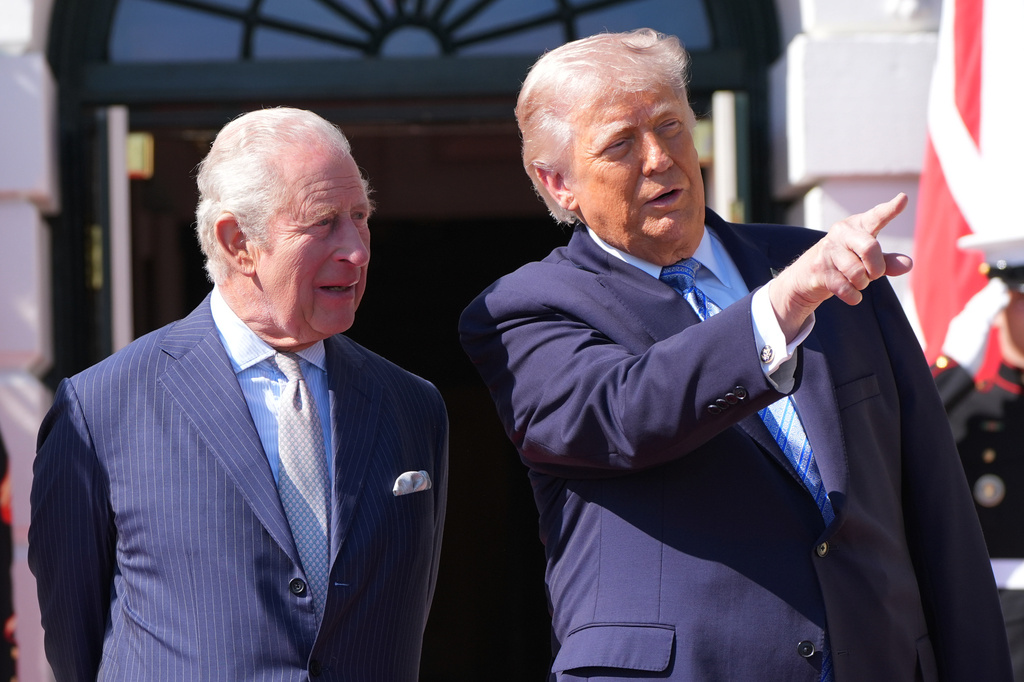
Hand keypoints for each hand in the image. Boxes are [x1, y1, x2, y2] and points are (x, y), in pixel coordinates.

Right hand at [770, 193, 911, 339]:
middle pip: (870, 248)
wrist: (807, 273)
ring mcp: (828, 251)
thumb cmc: (846, 261)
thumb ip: (889, 261)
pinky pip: (845, 288)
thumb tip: (908, 265)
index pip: (877, 216)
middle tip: (874, 275)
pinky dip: (853, 296)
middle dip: (877, 268)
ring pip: (857, 273)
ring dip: (862, 284)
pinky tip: (852, 294)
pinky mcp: (819, 269)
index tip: (903, 199)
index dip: (890, 209)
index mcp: (858, 225)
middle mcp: (842, 233)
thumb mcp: (868, 259)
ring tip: (857, 282)